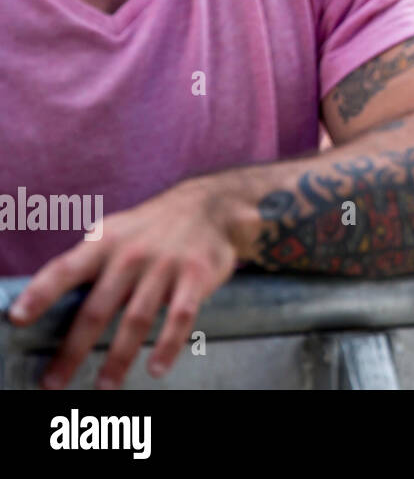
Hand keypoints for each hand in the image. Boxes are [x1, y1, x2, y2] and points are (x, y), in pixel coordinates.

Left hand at [6, 178, 238, 388]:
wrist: (212, 207)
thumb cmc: (152, 226)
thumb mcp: (114, 231)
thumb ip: (86, 261)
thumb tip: (44, 297)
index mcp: (104, 243)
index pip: (65, 269)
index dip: (40, 294)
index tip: (17, 319)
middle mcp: (131, 256)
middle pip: (97, 309)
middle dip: (73, 350)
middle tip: (53, 383)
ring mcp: (165, 267)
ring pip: (136, 320)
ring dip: (118, 358)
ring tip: (104, 387)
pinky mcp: (196, 277)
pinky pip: (180, 317)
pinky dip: (168, 345)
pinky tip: (156, 368)